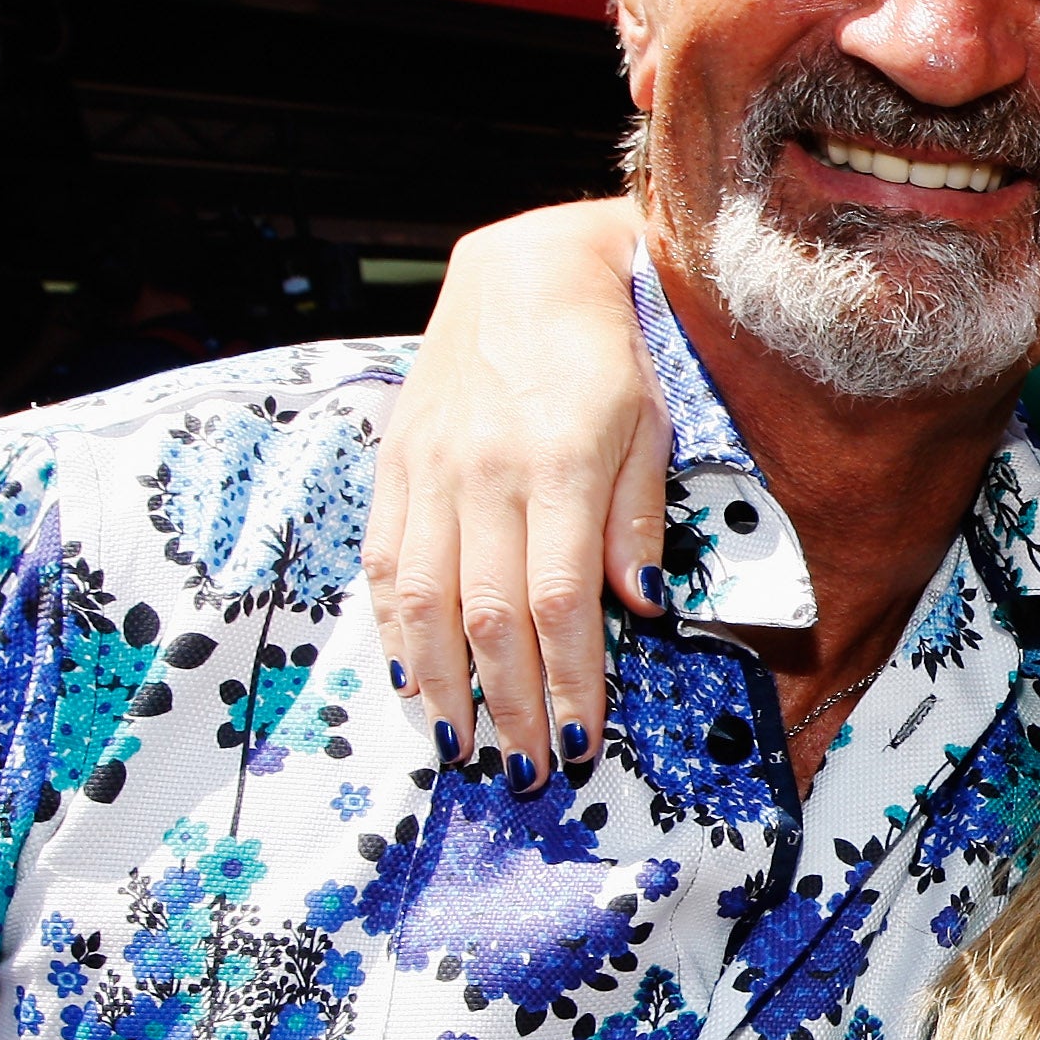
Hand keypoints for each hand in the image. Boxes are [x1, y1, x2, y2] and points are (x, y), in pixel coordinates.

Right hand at [357, 200, 663, 776]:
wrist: (527, 267)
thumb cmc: (610, 346)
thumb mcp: (655, 419)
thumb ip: (640, 515)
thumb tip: (643, 607)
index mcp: (559, 463)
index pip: (559, 602)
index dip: (568, 680)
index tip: (583, 739)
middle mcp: (483, 471)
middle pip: (487, 618)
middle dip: (508, 707)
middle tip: (527, 771)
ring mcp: (429, 468)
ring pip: (423, 600)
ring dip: (440, 685)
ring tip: (462, 747)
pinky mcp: (396, 462)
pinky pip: (385, 560)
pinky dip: (393, 628)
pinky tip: (410, 676)